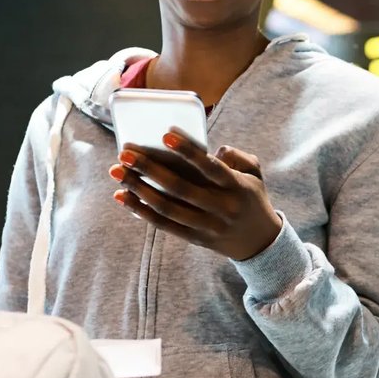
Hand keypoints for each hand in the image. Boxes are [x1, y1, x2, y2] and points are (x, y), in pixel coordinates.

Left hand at [110, 129, 282, 260]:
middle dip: (150, 168)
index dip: (188, 151)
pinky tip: (122, 196)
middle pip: (180, 187)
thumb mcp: (255, 173)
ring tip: (117, 171)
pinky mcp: (195, 238)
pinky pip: (164, 225)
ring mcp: (207, 226)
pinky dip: (140, 211)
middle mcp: (221, 207)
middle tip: (125, 152)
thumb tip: (213, 149)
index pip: (209, 167)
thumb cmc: (251, 198)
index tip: (165, 134)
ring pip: (167, 208)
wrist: (261, 243)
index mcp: (236, 186)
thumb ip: (237, 156)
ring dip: (138, 189)